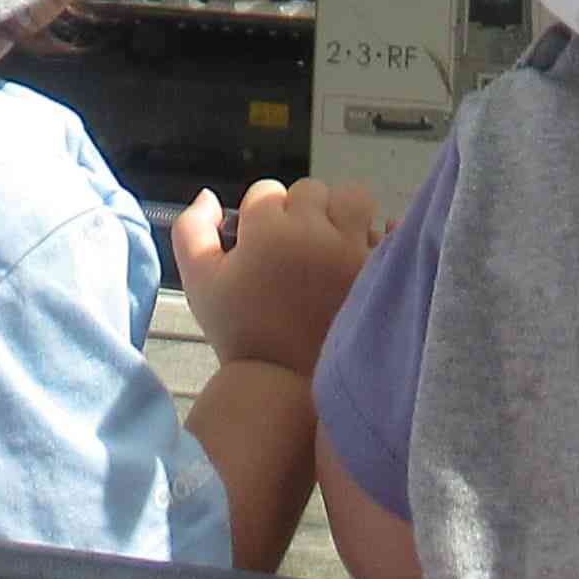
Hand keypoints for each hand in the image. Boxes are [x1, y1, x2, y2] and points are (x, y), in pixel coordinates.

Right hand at [174, 176, 382, 374]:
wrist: (289, 387)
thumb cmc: (243, 335)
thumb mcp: (200, 284)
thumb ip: (192, 230)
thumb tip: (209, 196)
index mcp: (268, 231)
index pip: (266, 192)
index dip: (259, 220)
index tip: (260, 250)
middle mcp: (315, 232)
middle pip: (311, 191)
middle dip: (300, 215)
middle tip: (293, 257)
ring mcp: (353, 249)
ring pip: (352, 200)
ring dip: (341, 217)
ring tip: (329, 254)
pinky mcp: (381, 270)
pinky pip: (386, 231)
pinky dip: (375, 240)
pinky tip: (357, 261)